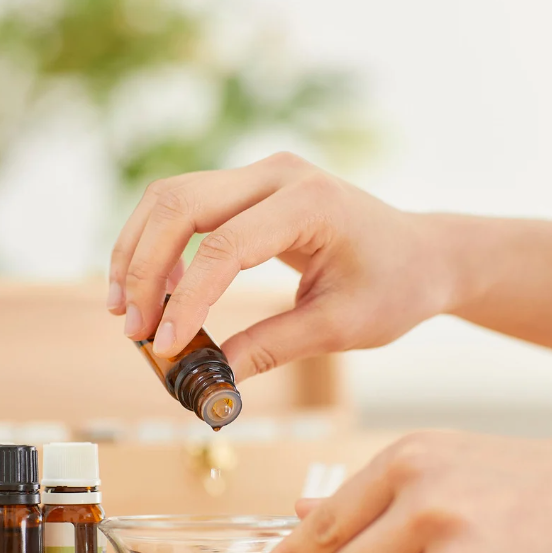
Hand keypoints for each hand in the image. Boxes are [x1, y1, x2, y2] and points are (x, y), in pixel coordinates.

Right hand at [107, 152, 457, 378]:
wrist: (423, 255)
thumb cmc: (394, 287)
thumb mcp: (339, 327)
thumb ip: (271, 347)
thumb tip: (211, 378)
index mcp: (311, 203)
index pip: (226, 244)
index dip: (189, 297)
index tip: (166, 344)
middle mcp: (280, 174)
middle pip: (181, 204)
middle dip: (145, 267)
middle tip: (133, 327)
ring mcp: (262, 174)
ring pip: (171, 197)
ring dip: (139, 250)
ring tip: (128, 309)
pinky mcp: (249, 187)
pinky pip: (185, 204)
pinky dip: (158, 242)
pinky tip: (157, 289)